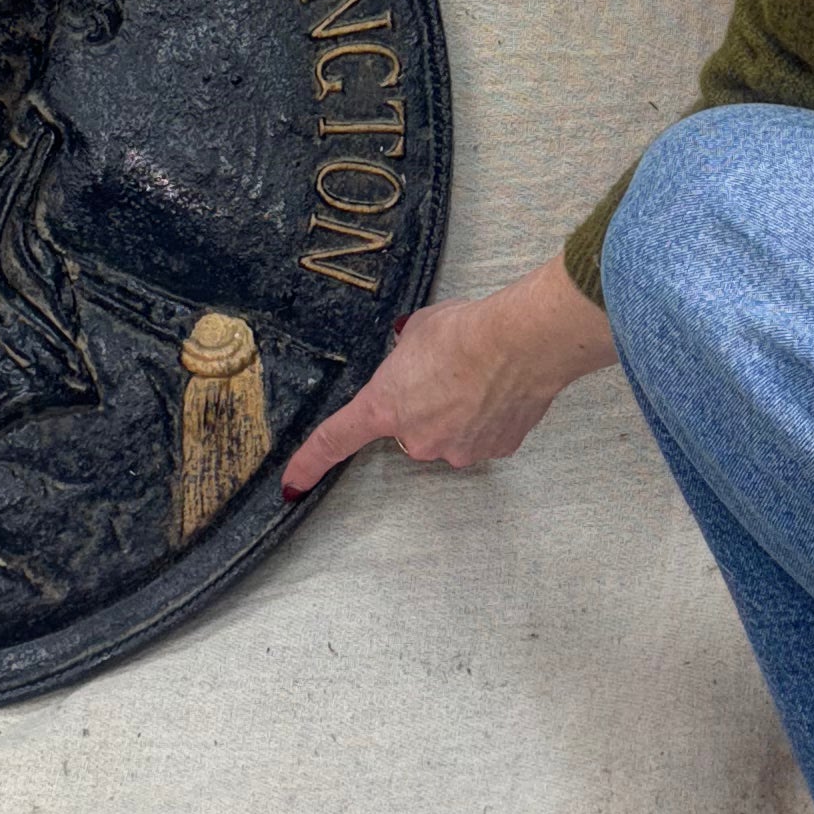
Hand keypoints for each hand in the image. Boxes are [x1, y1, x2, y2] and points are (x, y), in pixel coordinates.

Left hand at [281, 255, 616, 493]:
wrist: (521, 342)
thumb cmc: (463, 330)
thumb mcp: (416, 333)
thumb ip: (405, 357)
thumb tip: (411, 359)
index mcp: (385, 407)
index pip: (336, 439)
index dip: (311, 462)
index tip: (292, 483)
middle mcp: (418, 440)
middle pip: (411, 429)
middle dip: (423, 405)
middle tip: (445, 372)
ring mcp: (457, 450)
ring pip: (449, 434)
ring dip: (459, 410)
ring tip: (480, 375)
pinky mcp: (494, 450)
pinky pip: (483, 436)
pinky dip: (488, 417)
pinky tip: (500, 389)